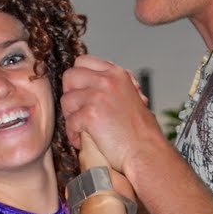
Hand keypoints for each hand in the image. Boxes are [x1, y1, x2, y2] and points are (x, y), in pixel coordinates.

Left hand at [61, 56, 157, 173]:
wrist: (146, 151)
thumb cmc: (141, 132)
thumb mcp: (131, 97)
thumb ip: (113, 86)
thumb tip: (93, 84)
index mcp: (117, 74)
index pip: (83, 61)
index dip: (78, 78)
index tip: (81, 92)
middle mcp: (107, 81)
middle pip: (70, 76)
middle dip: (71, 94)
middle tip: (78, 110)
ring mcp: (98, 96)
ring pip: (66, 100)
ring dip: (71, 116)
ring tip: (82, 128)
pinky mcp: (90, 115)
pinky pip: (70, 121)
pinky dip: (73, 134)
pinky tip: (83, 140)